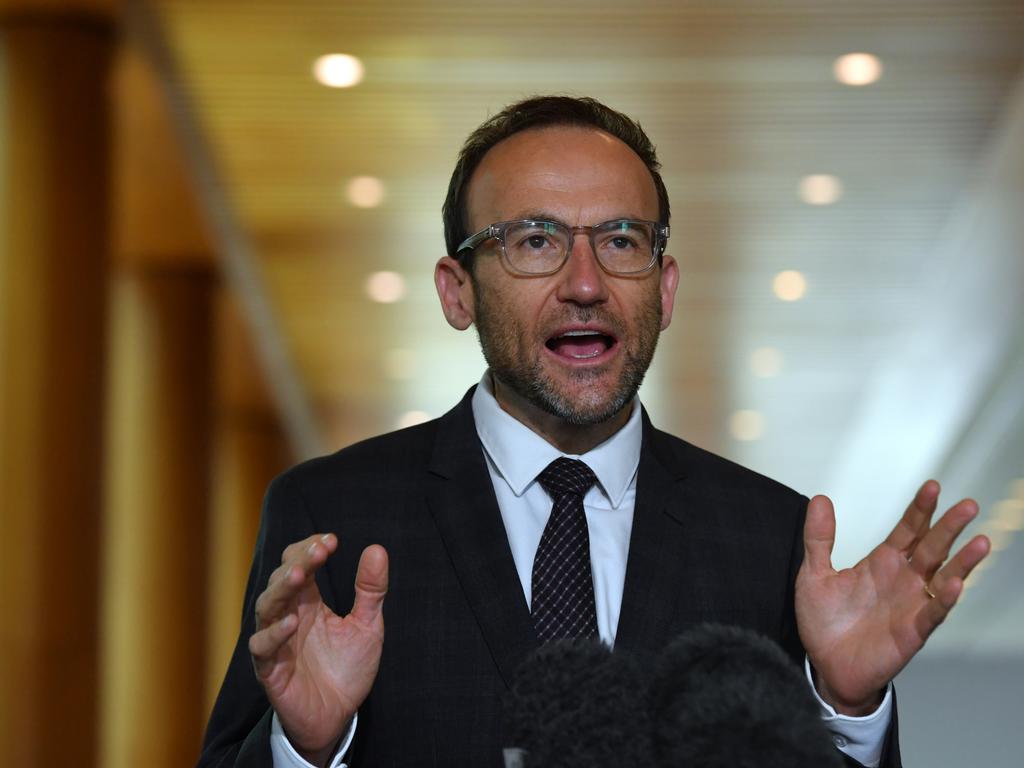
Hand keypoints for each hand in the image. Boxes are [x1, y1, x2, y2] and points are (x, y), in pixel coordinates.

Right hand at [249, 534, 387, 765]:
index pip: (300, 563)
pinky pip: (262, 647)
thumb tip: (377, 549)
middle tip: (319, 551)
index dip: (311, 548)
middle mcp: (289, 616)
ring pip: (266, 607)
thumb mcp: (367, 626)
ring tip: (301, 574)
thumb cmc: (347, 669)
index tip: (332, 540)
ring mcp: (277, 642)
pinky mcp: (271, 670)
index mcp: (309, 602)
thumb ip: (370, 590)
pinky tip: (292, 622)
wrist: (337, 716)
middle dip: (298, 561)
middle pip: (282, 579)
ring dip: (281, 588)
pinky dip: (274, 633)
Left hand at [795, 481, 988, 714]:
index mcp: (882, 563)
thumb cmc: (824, 621)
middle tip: (968, 504)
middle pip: (931, 547)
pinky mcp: (912, 632)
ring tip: (979, 541)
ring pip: (943, 578)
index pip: (907, 530)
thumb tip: (820, 499)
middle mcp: (903, 580)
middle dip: (948, 526)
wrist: (826, 666)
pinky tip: (955, 584)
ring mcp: (911, 605)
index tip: (933, 486)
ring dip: (962, 561)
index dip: (920, 509)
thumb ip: (819, 539)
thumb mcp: (813, 574)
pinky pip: (932, 613)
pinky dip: (944, 600)